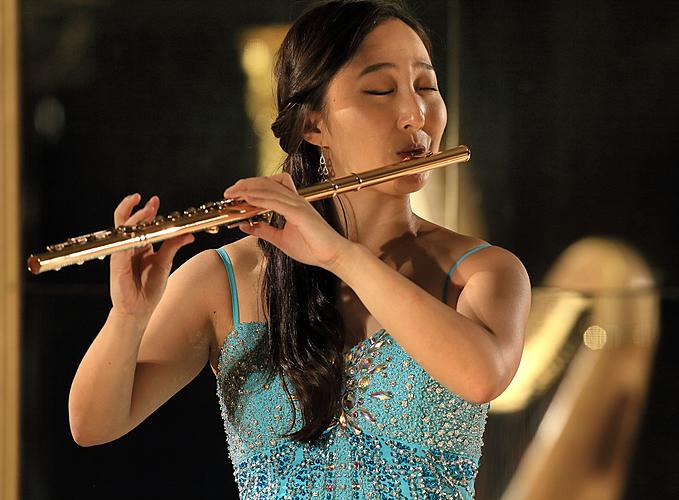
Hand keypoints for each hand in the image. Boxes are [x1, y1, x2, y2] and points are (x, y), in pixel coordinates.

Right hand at [109, 193, 194, 318]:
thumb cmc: (149, 288)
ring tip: (147, 210)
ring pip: (125, 232)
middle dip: (139, 210)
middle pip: (129, 223)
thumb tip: (189, 234)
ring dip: (136, 220)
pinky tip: (139, 232)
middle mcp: (129, 248)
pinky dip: (131, 239)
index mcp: (140, 246)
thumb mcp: (165, 263)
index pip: (140, 224)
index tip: (155, 200)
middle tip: (151, 202)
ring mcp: (122, 255)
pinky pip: (123, 248)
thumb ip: (173, 246)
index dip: (147, 211)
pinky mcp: (118, 265)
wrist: (139, 310)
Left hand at [223, 173, 351, 269]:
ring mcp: (298, 205)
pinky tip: (248, 200)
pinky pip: (276, 202)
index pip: (269, 187)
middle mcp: (294, 200)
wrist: (332, 256)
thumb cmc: (313, 248)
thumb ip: (264, 230)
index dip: (251, 186)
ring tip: (233, 193)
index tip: (235, 193)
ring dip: (248, 190)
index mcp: (291, 204)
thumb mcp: (281, 239)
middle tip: (229, 191)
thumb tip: (246, 226)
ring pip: (269, 189)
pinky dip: (260, 199)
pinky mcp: (300, 213)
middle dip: (245, 184)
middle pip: (266, 183)